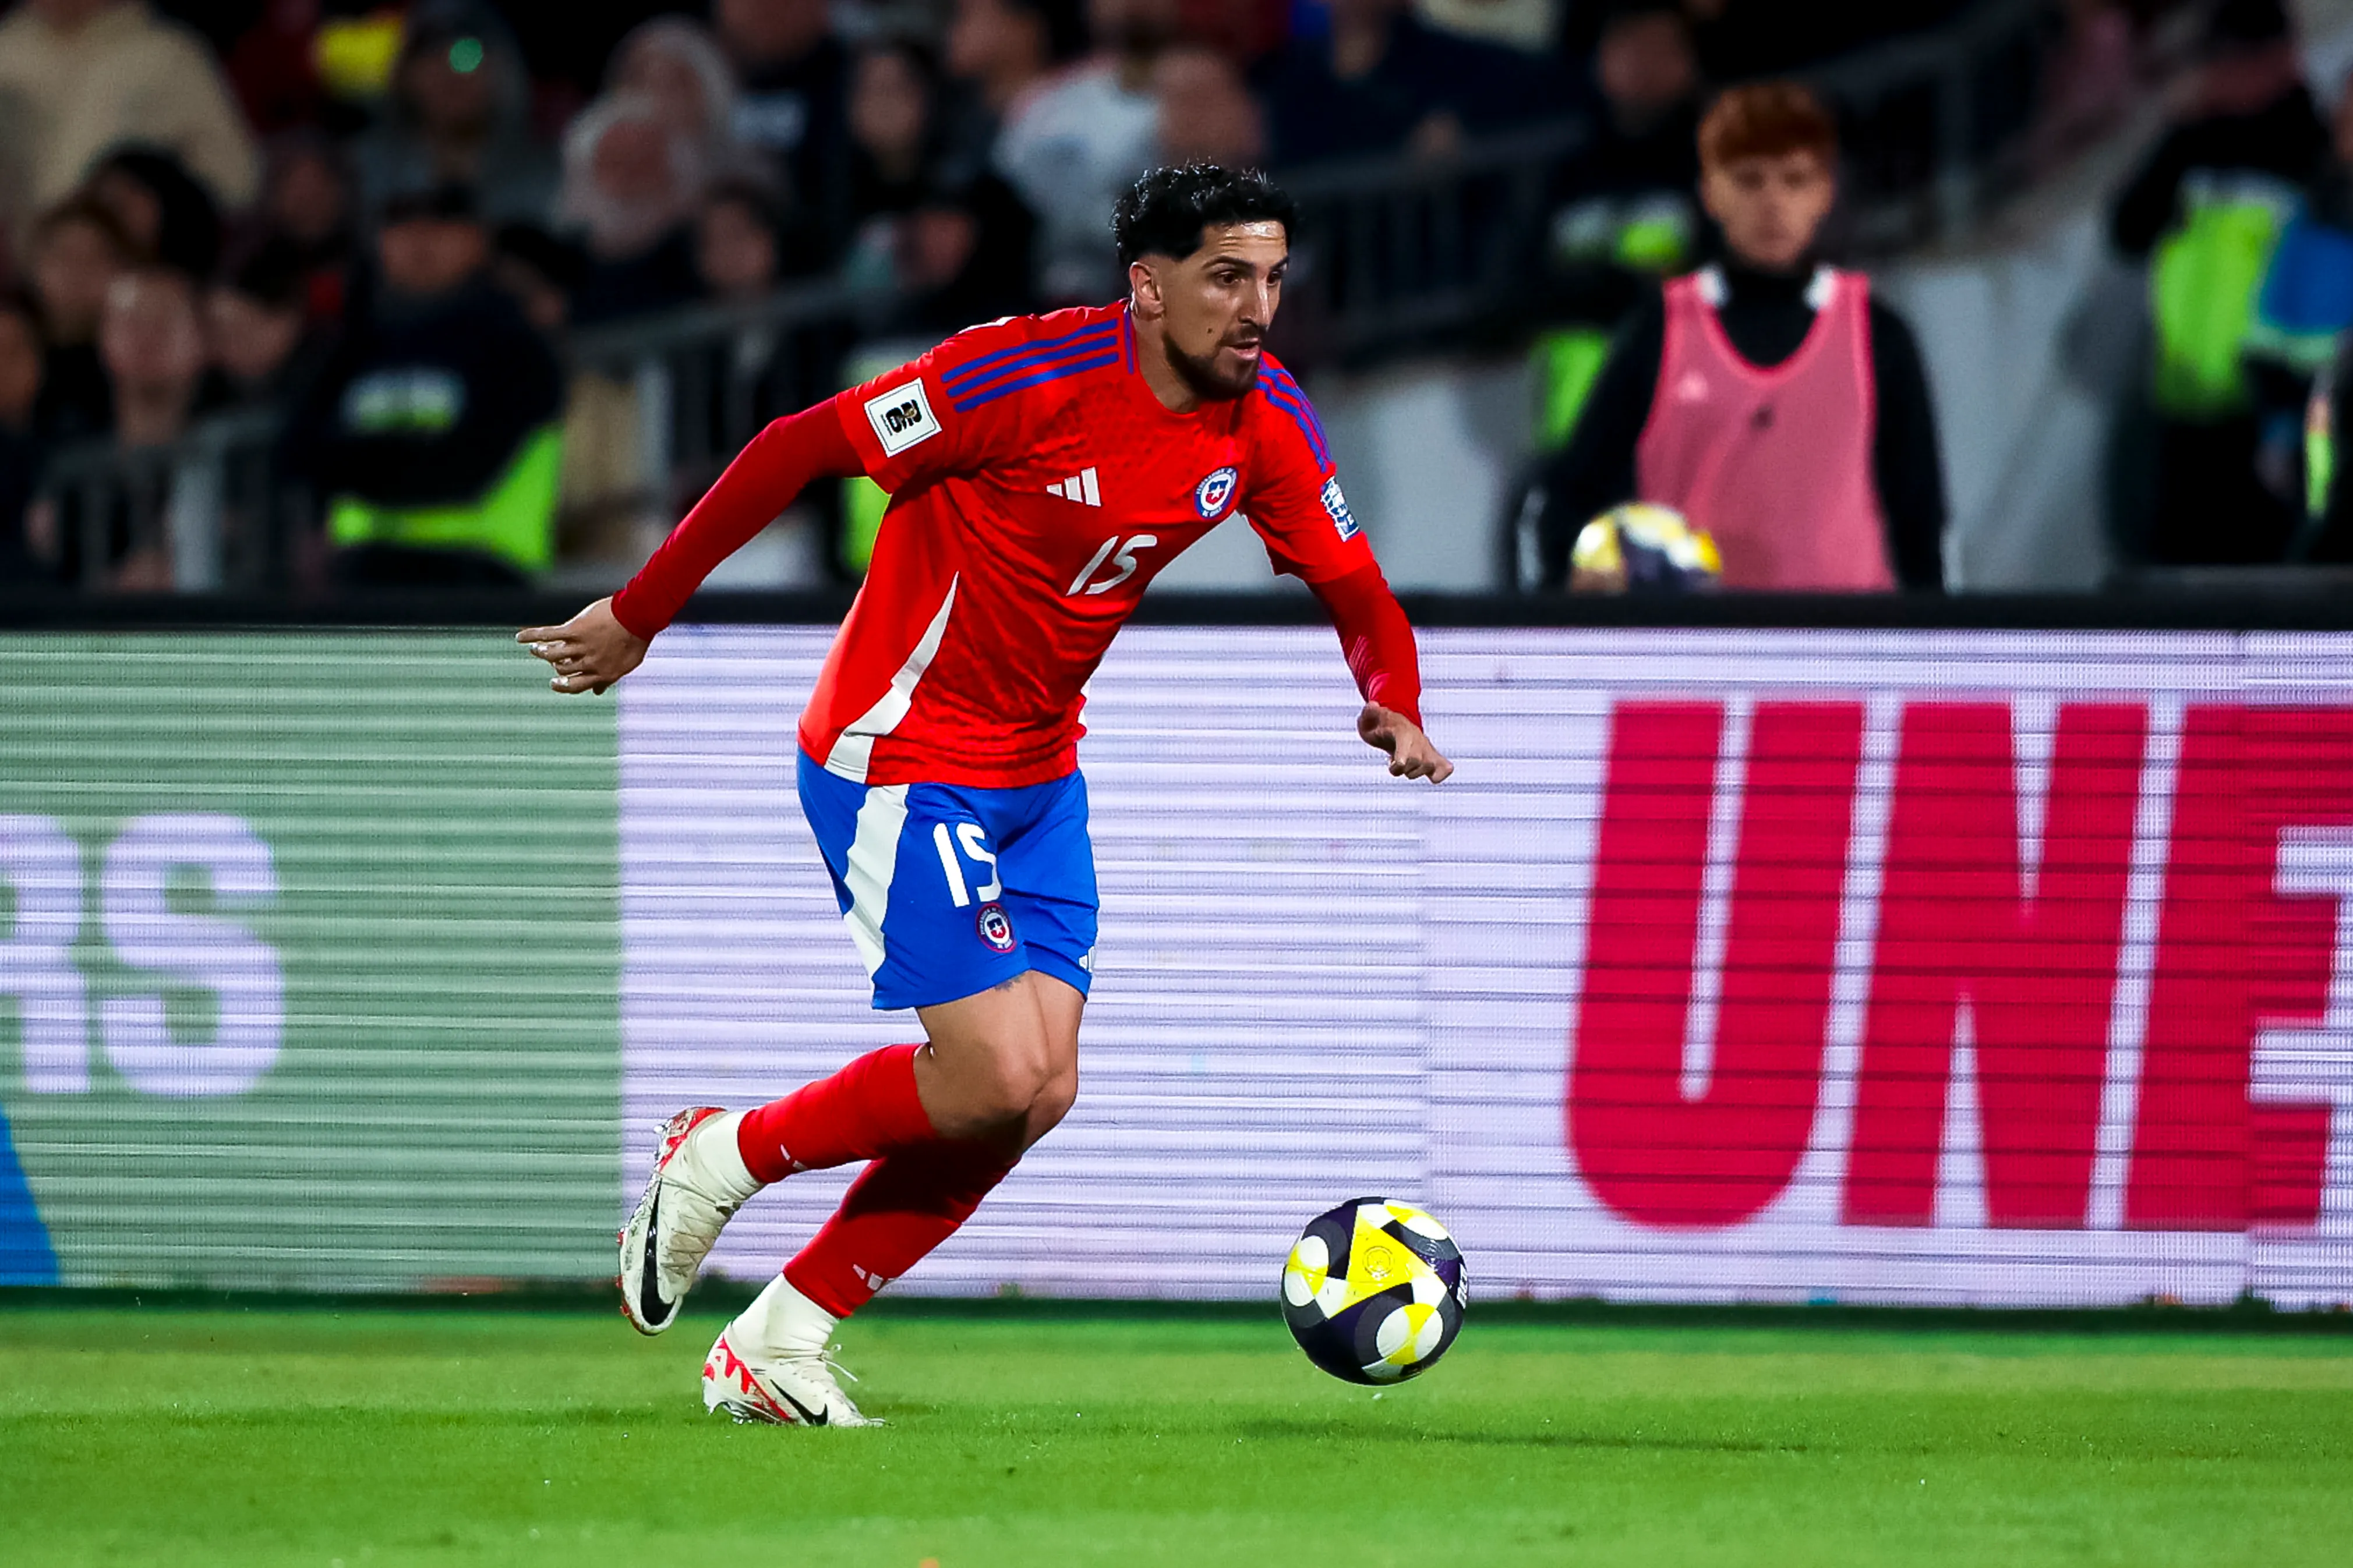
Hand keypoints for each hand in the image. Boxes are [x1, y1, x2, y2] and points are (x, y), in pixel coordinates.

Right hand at [518, 597, 647, 693]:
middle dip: (553, 664)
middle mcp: (590, 663)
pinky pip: (548, 635)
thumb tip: (597, 692)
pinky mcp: (575, 630)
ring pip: (552, 654)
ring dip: (540, 651)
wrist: (638, 615)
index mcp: (602, 674)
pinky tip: (520, 637)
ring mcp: (581, 646)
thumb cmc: (635, 639)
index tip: (554, 682)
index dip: (562, 685)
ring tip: (536, 649)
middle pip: (562, 669)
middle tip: (549, 656)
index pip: (575, 686)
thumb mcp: (626, 665)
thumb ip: (609, 678)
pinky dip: (532, 636)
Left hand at [1358, 702, 1453, 782]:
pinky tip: (1426, 772)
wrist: (1395, 724)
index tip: (1394, 764)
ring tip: (1403, 761)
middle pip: (1417, 763)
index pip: (1408, 749)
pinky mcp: (1435, 758)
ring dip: (1411, 772)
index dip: (1401, 763)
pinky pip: (1445, 770)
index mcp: (1404, 731)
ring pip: (1428, 770)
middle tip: (1392, 762)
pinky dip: (1437, 775)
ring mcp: (1429, 748)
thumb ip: (1369, 712)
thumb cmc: (1380, 725)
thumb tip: (1373, 704)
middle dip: (1400, 769)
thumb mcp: (1369, 718)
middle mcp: (1420, 739)